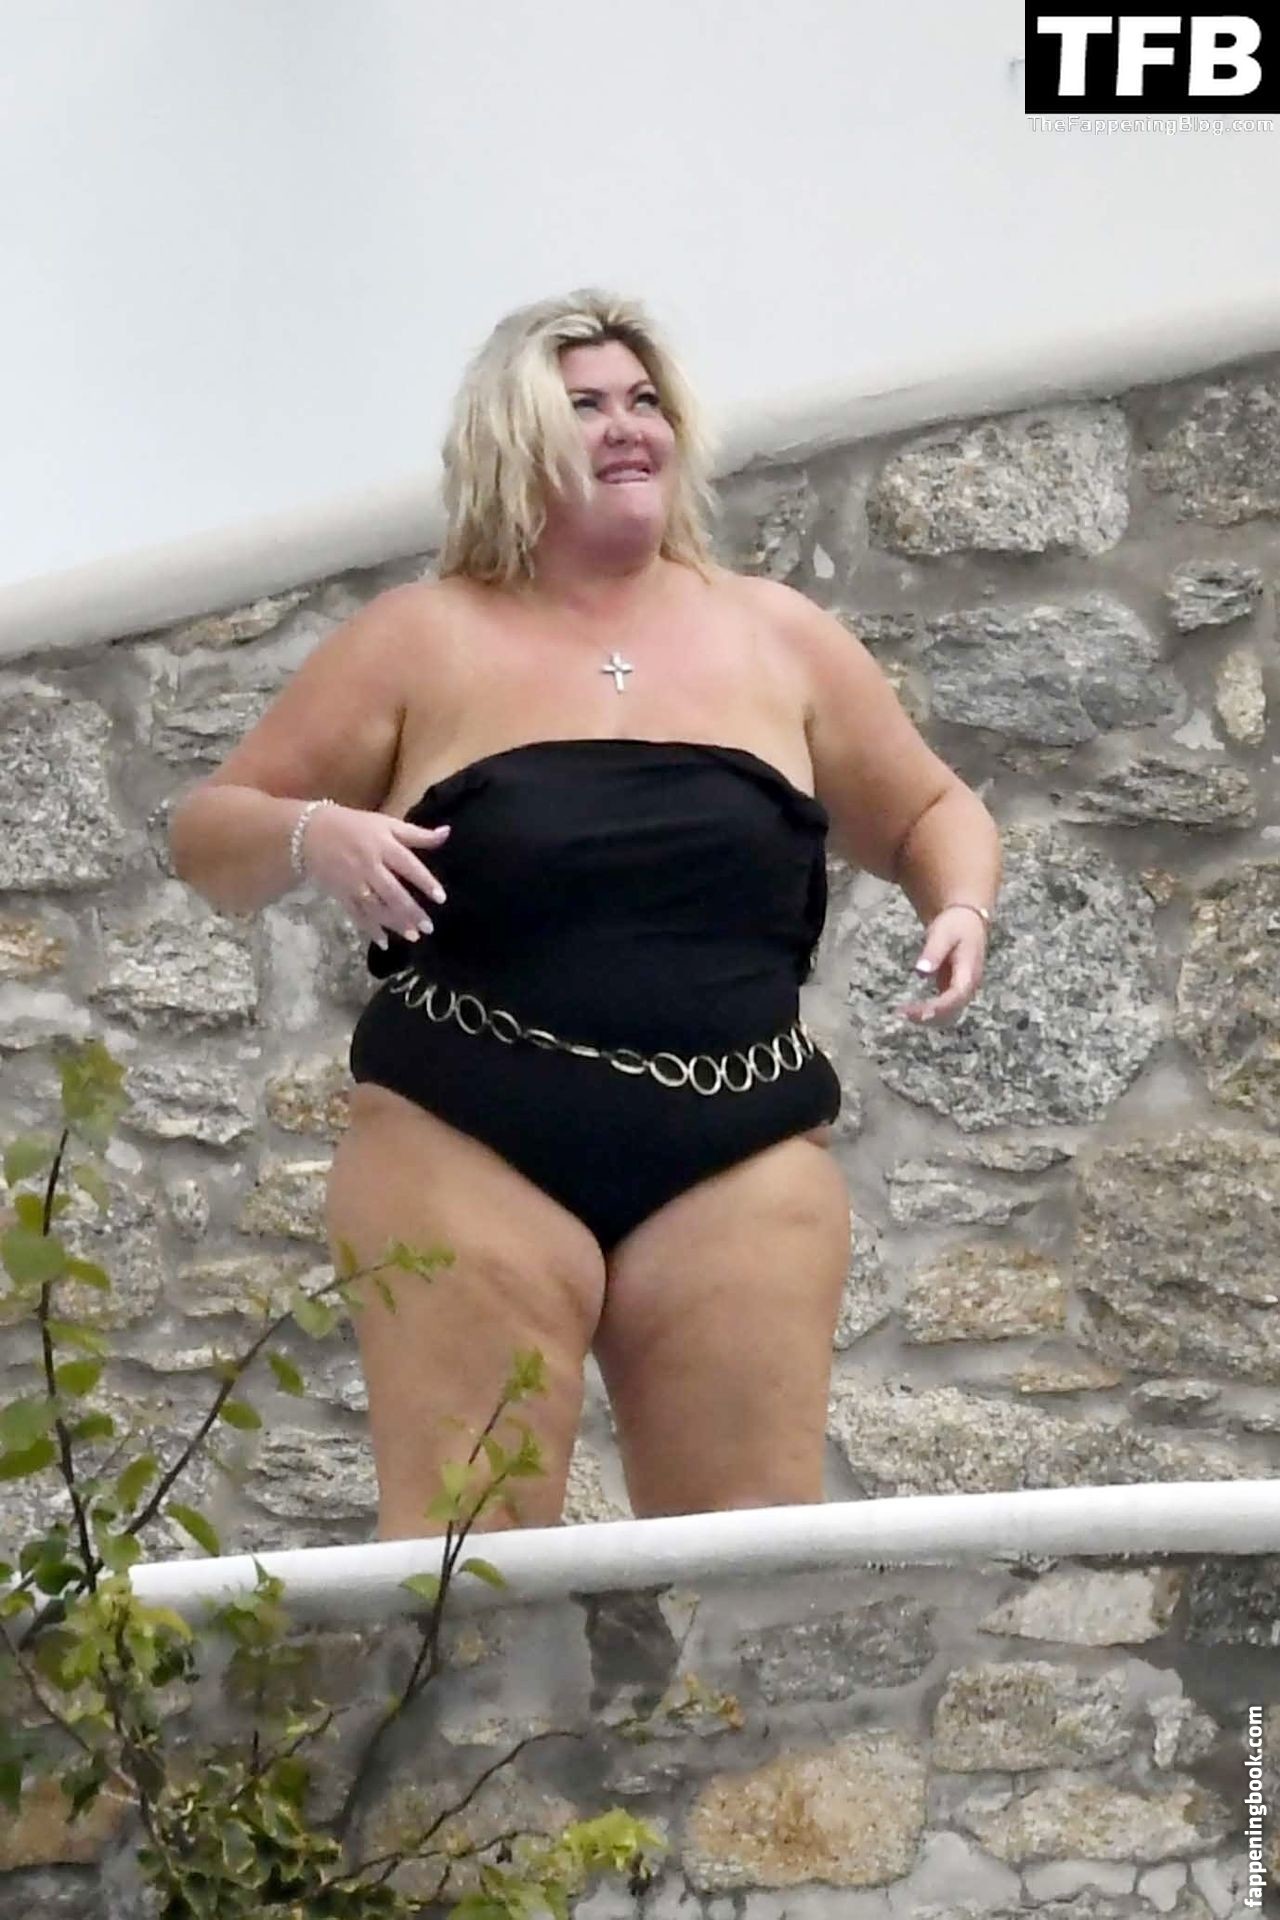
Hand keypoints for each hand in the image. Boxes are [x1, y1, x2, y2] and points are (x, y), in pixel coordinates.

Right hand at [300, 805, 451, 947]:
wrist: (310, 832)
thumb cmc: (356, 826)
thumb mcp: (387, 824)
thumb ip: (417, 833)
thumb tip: (447, 833)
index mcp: (382, 846)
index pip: (408, 865)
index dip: (425, 882)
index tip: (440, 898)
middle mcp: (368, 865)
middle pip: (392, 892)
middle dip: (410, 911)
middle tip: (429, 928)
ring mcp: (353, 882)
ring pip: (375, 907)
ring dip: (394, 923)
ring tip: (413, 936)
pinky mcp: (341, 894)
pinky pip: (356, 915)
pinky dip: (369, 929)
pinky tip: (384, 942)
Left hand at [899, 905, 987, 1025]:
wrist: (967, 920)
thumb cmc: (955, 925)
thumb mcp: (943, 934)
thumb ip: (933, 953)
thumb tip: (921, 972)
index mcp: (969, 971)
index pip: (957, 996)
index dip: (939, 1007)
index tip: (919, 1012)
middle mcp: (970, 985)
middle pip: (953, 1011)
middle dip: (929, 1017)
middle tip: (902, 1014)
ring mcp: (963, 990)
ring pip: (949, 1014)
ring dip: (928, 1019)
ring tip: (903, 1014)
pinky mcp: (954, 991)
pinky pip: (944, 1009)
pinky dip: (929, 1013)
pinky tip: (910, 1011)